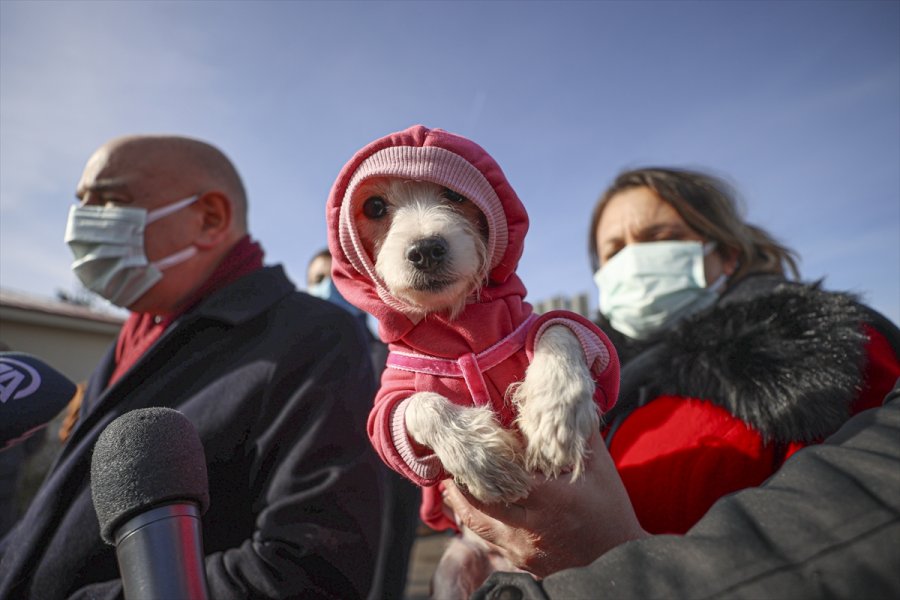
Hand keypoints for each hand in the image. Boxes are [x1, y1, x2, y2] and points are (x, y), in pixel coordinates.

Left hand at [442, 432, 647, 577]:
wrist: (621, 559)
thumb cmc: (611, 509)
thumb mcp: (599, 468)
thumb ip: (578, 436)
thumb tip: (560, 402)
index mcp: (549, 500)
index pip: (500, 480)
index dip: (478, 465)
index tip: (465, 449)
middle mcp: (531, 528)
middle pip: (478, 506)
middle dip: (460, 486)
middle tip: (449, 467)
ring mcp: (524, 550)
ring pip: (478, 527)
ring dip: (464, 505)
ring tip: (453, 484)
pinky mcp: (523, 563)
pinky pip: (491, 541)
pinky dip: (482, 523)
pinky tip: (476, 507)